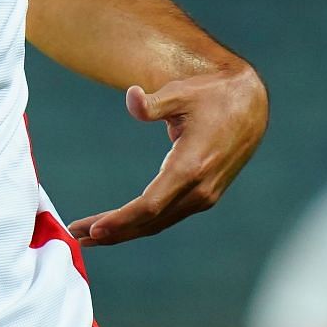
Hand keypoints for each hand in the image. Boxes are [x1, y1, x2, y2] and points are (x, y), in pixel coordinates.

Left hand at [67, 66, 266, 245]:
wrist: (250, 105)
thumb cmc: (212, 95)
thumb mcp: (182, 91)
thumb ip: (154, 101)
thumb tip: (131, 97)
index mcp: (191, 166)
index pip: (150, 205)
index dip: (121, 220)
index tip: (94, 228)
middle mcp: (199, 188)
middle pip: (150, 221)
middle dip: (113, 231)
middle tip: (76, 235)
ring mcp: (205, 195)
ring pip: (159, 222)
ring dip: (124, 231)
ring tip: (90, 234)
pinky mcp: (205, 195)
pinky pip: (168, 215)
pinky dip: (142, 222)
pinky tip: (121, 223)